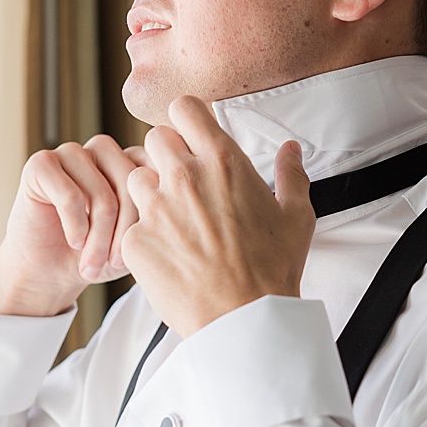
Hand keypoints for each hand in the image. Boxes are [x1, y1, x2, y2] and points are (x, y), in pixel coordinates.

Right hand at [0, 137, 143, 314]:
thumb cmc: (99, 255)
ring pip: (100, 191)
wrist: (51, 272)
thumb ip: (158, 217)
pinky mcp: (40, 164)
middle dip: (125, 229)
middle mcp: (103, 151)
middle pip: (130, 180)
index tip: (143, 250)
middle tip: (115, 263)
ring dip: (98, 234)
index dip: (151, 215)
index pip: (156, 172)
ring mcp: (71, 153)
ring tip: (93, 263)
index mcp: (132, 159)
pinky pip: (69, 194)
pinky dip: (75, 225)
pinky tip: (75, 242)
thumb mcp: (138, 239)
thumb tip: (177, 211)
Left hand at [120, 96, 313, 337]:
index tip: (193, 137)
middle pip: (155, 138)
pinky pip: (130, 223)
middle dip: (167, 154)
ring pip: (136, 177)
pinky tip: (168, 253)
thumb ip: (291, 174)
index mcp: (223, 161)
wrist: (244, 319)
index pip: (184, 107)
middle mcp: (184, 176)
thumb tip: (290, 149)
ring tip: (174, 219)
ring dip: (151, 191)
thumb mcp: (296, 216)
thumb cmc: (273, 268)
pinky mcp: (135, 240)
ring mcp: (155, 208)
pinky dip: (144, 234)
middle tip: (184, 182)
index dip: (187, 121)